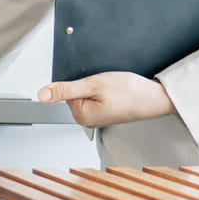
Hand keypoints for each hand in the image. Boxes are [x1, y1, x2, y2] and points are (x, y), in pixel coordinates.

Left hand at [37, 72, 175, 128]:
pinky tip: (115, 91)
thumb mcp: (94, 84)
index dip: (79, 79)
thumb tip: (42, 95)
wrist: (156, 97)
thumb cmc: (131, 92)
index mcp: (81, 115)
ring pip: (86, 92)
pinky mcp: (105, 111)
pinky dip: (103, 89)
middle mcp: (87, 120)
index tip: (93, 80)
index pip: (66, 90)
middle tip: (105, 84)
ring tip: (112, 87)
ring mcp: (97, 116)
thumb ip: (66, 89)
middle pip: (75, 91)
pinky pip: (96, 95)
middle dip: (88, 82)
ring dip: (96, 85)